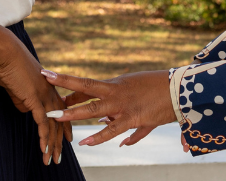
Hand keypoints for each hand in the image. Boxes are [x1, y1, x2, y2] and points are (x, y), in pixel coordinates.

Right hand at [0, 24, 70, 164]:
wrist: (3, 51)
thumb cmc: (7, 65)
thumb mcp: (18, 85)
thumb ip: (24, 98)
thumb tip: (26, 108)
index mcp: (48, 86)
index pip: (61, 109)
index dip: (64, 125)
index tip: (67, 139)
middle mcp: (50, 91)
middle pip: (60, 121)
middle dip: (59, 142)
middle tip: (59, 158)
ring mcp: (44, 94)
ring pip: (53, 125)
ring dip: (51, 145)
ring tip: (52, 161)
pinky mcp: (34, 97)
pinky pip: (41, 122)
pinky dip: (43, 138)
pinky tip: (44, 150)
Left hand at [42, 70, 177, 146]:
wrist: (179, 89)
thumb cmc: (158, 88)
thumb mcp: (135, 92)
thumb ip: (119, 111)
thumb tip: (107, 125)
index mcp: (116, 84)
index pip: (87, 86)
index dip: (69, 87)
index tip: (51, 83)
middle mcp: (117, 93)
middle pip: (86, 91)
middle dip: (65, 93)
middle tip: (46, 90)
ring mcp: (125, 106)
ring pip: (95, 110)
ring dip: (75, 115)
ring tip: (58, 119)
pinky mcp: (135, 118)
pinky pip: (115, 130)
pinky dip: (102, 137)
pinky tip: (87, 142)